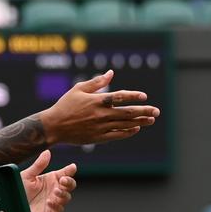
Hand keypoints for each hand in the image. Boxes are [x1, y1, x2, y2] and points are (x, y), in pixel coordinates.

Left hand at [21, 150, 76, 211]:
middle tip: (63, 180)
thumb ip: (38, 165)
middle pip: (70, 184)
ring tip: (55, 191)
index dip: (70, 170)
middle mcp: (54, 189)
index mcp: (50, 178)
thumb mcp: (27, 176)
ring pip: (67, 196)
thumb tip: (47, 152)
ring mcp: (54, 200)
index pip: (64, 173)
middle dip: (69, 182)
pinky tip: (49, 202)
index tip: (72, 167)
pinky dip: (56, 205)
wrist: (12, 207)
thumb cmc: (18, 191)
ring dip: (63, 193)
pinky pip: (60, 209)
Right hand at [36, 70, 159, 145]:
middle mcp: (101, 114)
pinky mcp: (98, 137)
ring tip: (151, 120)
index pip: (119, 97)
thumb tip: (111, 73)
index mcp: (97, 101)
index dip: (133, 96)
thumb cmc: (65, 105)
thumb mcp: (79, 89)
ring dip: (140, 122)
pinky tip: (136, 128)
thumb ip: (97, 82)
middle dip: (144, 111)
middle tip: (156, 111)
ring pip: (125, 124)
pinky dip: (128, 132)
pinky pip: (117, 135)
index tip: (144, 96)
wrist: (54, 126)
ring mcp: (100, 127)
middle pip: (127, 112)